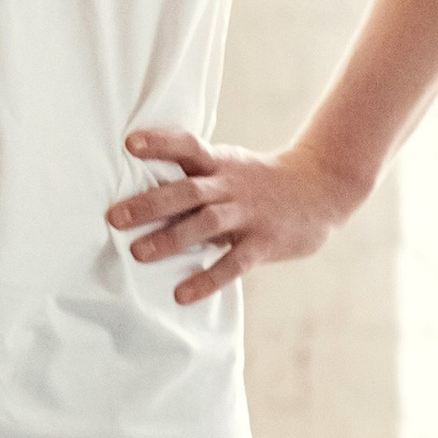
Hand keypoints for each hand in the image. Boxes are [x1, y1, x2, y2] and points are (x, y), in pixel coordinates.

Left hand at [106, 128, 365, 303]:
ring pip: (206, 224)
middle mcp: (231, 186)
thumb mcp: (228, 169)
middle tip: (115, 217)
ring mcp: (248, 214)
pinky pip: (233, 263)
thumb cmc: (258, 183)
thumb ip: (191, 178)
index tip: (130, 143)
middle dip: (150, 204)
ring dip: (171, 239)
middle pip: (188, 191)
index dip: (160, 143)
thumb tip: (136, 194)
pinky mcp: (264, 243)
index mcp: (219, 164)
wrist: (322, 189)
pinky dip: (207, 279)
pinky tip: (181, 294)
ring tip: (138, 253)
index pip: (188, 146)